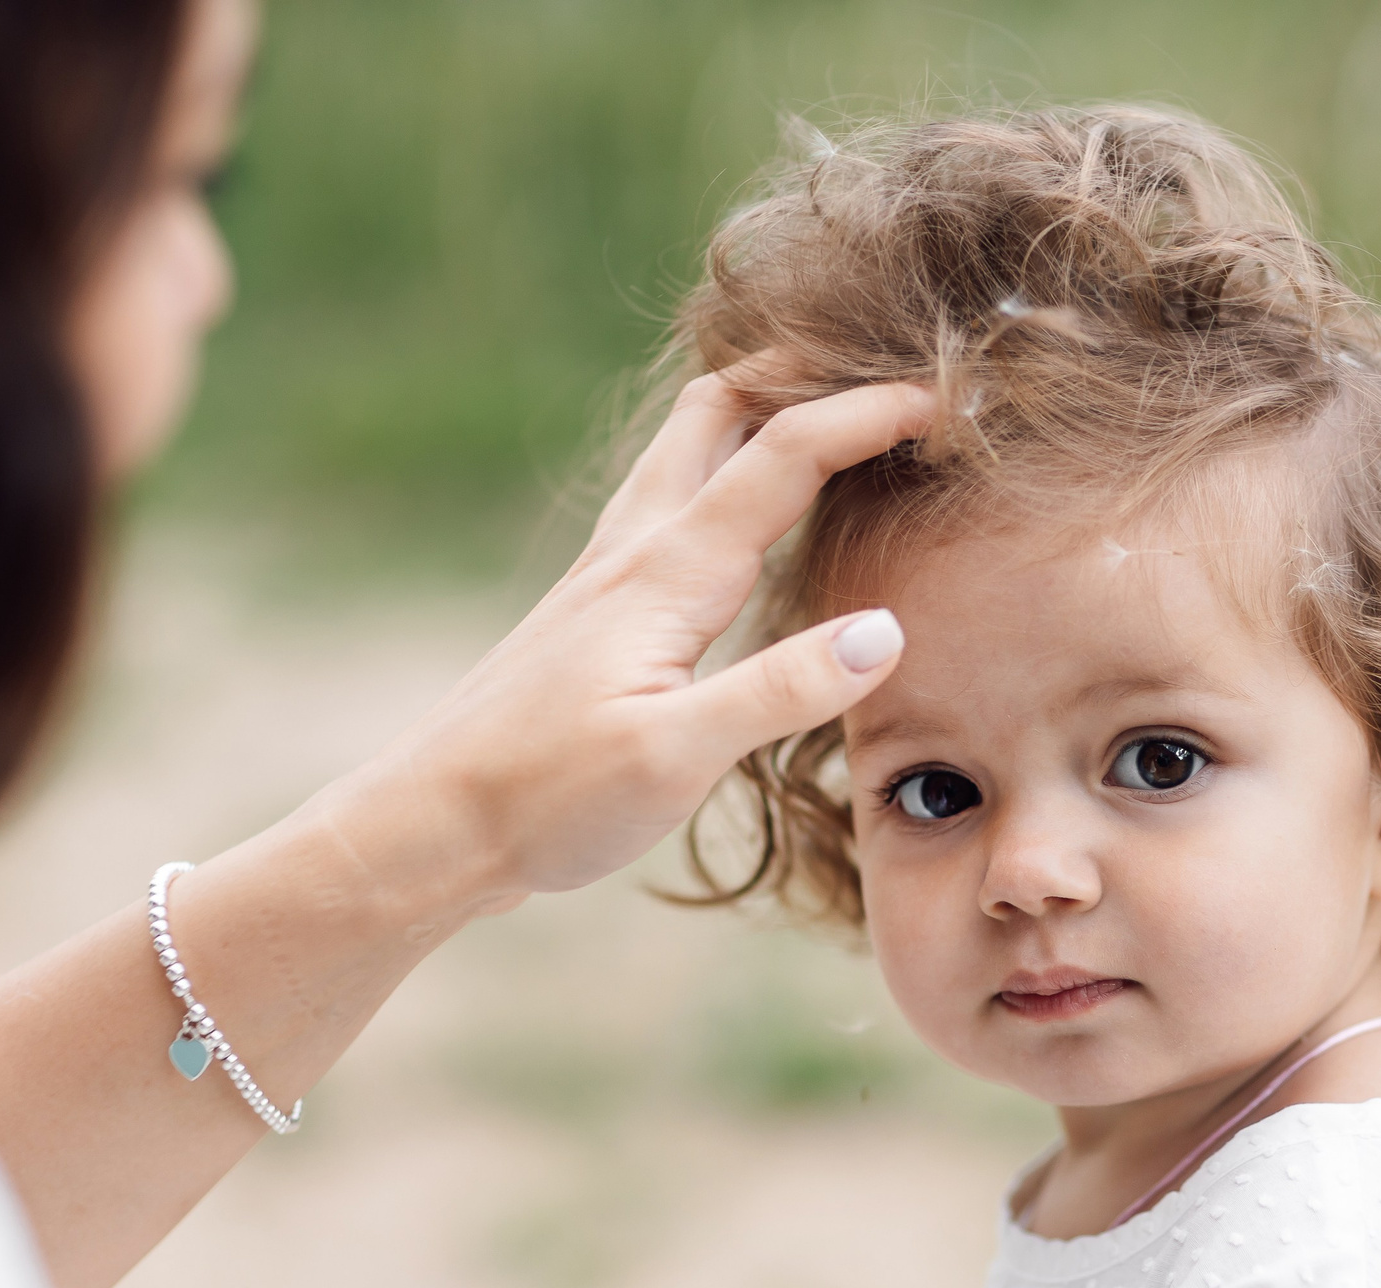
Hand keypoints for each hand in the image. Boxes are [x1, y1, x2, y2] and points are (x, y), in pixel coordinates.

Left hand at [338, 368, 933, 909]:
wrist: (432, 825)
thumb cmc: (547, 800)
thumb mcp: (675, 758)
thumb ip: (782, 690)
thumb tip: (887, 630)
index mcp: (668, 573)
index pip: (785, 454)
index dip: (868, 414)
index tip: (948, 400)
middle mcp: (636, 549)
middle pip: (719, 410)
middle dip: (801, 371)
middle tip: (880, 369)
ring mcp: (608, 573)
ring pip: (686, 448)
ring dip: (756, 409)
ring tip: (824, 408)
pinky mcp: (596, 609)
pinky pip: (671, 500)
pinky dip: (722, 468)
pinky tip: (739, 509)